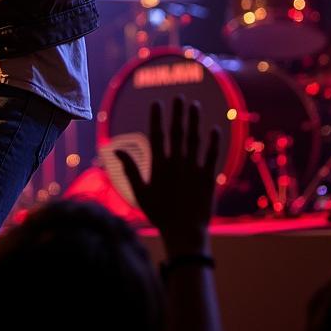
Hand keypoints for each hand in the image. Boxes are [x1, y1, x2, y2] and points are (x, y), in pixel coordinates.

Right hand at [116, 97, 219, 255]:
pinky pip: (212, 156)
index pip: (157, 135)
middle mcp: (177, 163)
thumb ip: (130, 169)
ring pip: (195, 139)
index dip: (157, 117)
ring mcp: (194, 170)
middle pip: (177, 132)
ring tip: (194, 105)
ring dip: (195, 121)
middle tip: (179, 96)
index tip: (157, 102)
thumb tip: (115, 148)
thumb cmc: (159, 214)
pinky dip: (214, 142)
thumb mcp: (140, 193)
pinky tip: (216, 129)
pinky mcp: (208, 178)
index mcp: (160, 166)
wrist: (185, 234)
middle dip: (177, 113)